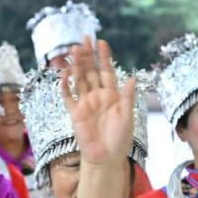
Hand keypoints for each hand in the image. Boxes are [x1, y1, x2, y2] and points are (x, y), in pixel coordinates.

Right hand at [61, 38, 136, 166]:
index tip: (101, 42)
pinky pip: (68, 96)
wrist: (106, 158)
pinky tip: (64, 74)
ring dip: (77, 65)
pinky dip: (65, 85)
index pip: (107, 71)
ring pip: (80, 79)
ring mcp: (85, 103)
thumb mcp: (128, 117)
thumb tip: (132, 78)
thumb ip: (128, 97)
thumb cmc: (120, 139)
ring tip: (74, 49)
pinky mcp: (75, 113)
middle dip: (87, 55)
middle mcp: (98, 96)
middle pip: (91, 71)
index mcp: (112, 96)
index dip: (104, 57)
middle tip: (83, 39)